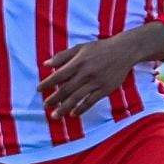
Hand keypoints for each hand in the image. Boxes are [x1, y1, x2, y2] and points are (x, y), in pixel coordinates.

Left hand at [39, 31, 157, 118]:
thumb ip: (63, 56)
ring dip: (64, 108)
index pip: (58, 75)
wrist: (124, 51)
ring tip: (56, 115)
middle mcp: (86, 73)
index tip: (38, 89)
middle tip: (45, 106)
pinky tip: (73, 113)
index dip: (47, 83)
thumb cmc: (101, 48)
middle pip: (66, 89)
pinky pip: (91, 101)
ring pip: (77, 98)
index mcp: (78, 62)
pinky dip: (81, 108)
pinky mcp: (105, 89)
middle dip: (54, 99)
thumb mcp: (81, 48)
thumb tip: (46, 64)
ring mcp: (96, 82)